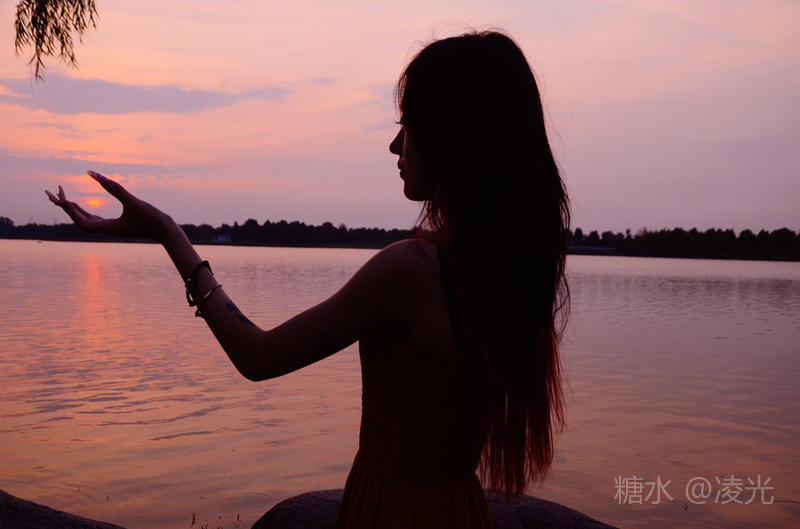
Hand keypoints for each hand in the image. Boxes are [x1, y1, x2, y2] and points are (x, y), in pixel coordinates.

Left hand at [45, 171, 175, 241]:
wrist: (166, 231)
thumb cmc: (152, 217)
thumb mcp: (132, 200)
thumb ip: (113, 187)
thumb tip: (94, 174)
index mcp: (108, 227)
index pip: (81, 220)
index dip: (69, 209)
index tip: (62, 195)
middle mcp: (106, 229)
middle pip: (78, 220)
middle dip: (65, 208)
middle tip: (52, 194)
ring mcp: (111, 228)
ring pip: (86, 220)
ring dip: (73, 210)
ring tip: (63, 199)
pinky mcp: (117, 225)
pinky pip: (95, 220)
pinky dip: (85, 212)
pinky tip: (82, 206)